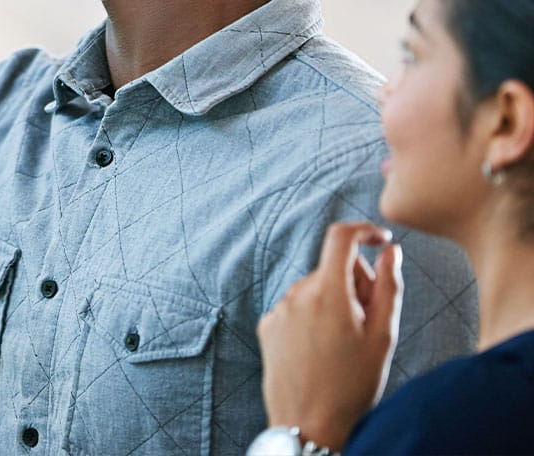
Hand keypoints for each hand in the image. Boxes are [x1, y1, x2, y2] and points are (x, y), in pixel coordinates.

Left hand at [256, 221, 403, 450]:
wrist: (310, 426)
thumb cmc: (354, 386)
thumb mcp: (383, 338)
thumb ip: (389, 287)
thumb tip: (390, 251)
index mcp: (328, 292)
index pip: (341, 237)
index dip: (364, 231)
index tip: (381, 239)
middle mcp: (297, 293)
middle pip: (332, 268)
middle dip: (355, 283)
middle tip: (369, 321)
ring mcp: (279, 309)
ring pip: (315, 290)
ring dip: (333, 304)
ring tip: (344, 346)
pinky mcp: (267, 325)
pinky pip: (295, 308)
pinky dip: (311, 319)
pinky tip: (320, 351)